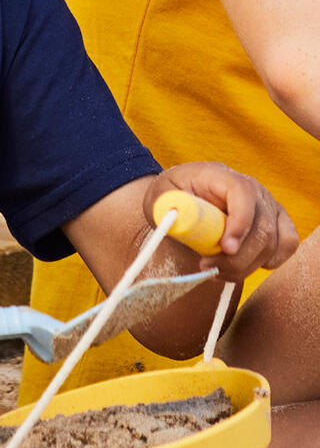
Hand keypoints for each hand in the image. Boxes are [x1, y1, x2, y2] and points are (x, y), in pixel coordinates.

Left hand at [146, 162, 297, 277]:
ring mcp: (268, 205)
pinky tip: (243, 266)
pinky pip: (287, 244)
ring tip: (215, 270)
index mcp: (222, 176)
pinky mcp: (276, 221)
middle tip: (206, 267)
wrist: (185, 197)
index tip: (225, 248)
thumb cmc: (172, 196)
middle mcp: (253, 188)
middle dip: (236, 256)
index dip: (239, 223)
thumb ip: (167, 208)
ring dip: (244, 265)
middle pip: (261, 226)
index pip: (243, 194)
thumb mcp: (160, 197)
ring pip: (272, 242)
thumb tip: (178, 222)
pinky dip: (269, 261)